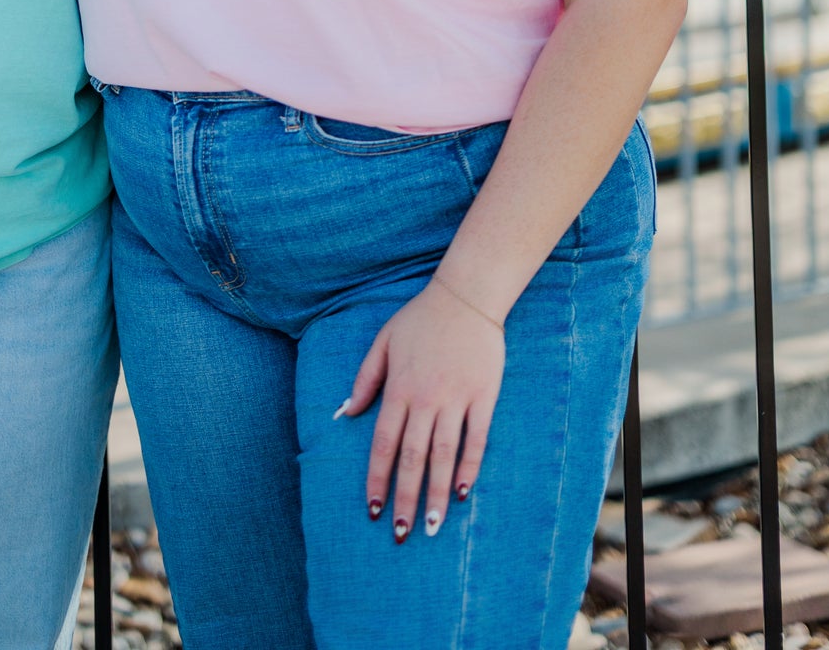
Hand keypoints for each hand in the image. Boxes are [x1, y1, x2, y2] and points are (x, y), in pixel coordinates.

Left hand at [337, 276, 504, 541]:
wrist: (466, 297)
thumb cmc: (420, 319)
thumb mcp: (383, 341)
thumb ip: (365, 379)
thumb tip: (345, 413)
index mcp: (398, 387)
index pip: (383, 443)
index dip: (377, 479)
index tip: (373, 509)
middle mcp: (425, 398)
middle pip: (412, 457)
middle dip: (405, 498)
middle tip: (400, 532)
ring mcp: (456, 399)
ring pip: (443, 455)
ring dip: (437, 494)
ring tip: (433, 527)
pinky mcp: (482, 397)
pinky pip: (476, 440)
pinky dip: (470, 467)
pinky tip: (463, 493)